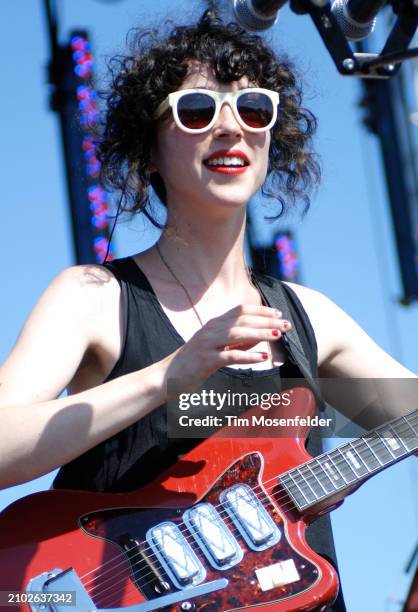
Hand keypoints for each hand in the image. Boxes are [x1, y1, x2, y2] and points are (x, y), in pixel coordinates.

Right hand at [162, 304, 290, 397]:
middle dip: (266, 321)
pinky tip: (263, 358)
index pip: (239, 311)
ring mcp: (206, 345)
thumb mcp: (214, 348)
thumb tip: (257, 339)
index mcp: (212, 325)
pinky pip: (230, 357)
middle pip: (242, 320)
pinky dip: (248, 357)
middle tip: (286, 325)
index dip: (260, 311)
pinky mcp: (204, 361)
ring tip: (278, 335)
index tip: (277, 314)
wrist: (166, 378)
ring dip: (260, 334)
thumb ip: (233, 343)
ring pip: (237, 334)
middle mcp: (209, 330)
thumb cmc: (191, 364)